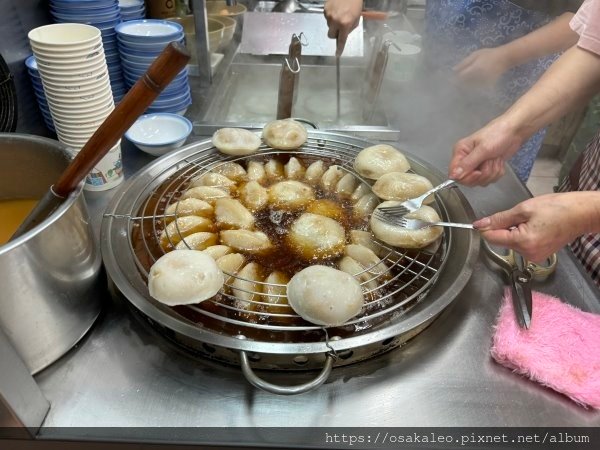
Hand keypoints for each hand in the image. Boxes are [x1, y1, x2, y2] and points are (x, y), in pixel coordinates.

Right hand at [324, 0, 362, 55]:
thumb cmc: (355, 2)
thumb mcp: (357, 17)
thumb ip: (350, 27)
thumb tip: (344, 33)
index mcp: (345, 24)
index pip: (341, 40)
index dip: (339, 48)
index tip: (337, 54)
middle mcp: (335, 21)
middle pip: (331, 35)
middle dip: (335, 33)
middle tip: (340, 28)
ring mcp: (329, 15)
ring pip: (329, 25)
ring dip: (333, 22)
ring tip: (340, 13)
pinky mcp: (325, 9)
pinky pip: (327, 17)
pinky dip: (331, 15)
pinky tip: (336, 9)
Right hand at [449, 118, 523, 185]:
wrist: (514, 132)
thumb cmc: (497, 134)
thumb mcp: (483, 149)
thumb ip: (468, 164)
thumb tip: (453, 175)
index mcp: (460, 152)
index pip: (455, 173)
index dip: (467, 177)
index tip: (478, 172)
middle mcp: (466, 160)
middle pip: (468, 180)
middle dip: (483, 173)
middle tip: (489, 162)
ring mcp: (476, 165)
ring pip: (481, 181)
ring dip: (492, 171)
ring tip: (495, 158)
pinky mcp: (486, 169)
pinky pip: (489, 179)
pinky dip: (497, 172)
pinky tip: (498, 161)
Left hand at [453, 47, 510, 87]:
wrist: (505, 58)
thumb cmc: (489, 54)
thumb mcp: (475, 55)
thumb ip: (464, 63)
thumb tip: (453, 70)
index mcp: (475, 69)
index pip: (460, 77)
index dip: (453, 80)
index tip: (448, 81)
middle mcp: (479, 77)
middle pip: (464, 85)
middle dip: (457, 85)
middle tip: (452, 85)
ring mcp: (484, 83)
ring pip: (469, 89)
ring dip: (463, 88)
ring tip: (459, 86)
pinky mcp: (487, 86)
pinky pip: (476, 89)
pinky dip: (471, 88)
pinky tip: (470, 85)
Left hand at [474, 192, 599, 262]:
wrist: (582, 214)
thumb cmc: (556, 208)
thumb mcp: (525, 209)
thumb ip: (500, 218)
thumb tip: (479, 225)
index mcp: (523, 242)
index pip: (492, 238)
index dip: (485, 228)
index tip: (483, 220)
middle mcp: (527, 254)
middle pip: (502, 241)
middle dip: (504, 228)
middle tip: (520, 215)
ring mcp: (534, 257)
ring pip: (511, 243)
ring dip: (514, 231)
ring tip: (532, 220)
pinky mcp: (539, 255)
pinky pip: (522, 245)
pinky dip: (522, 235)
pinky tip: (535, 227)